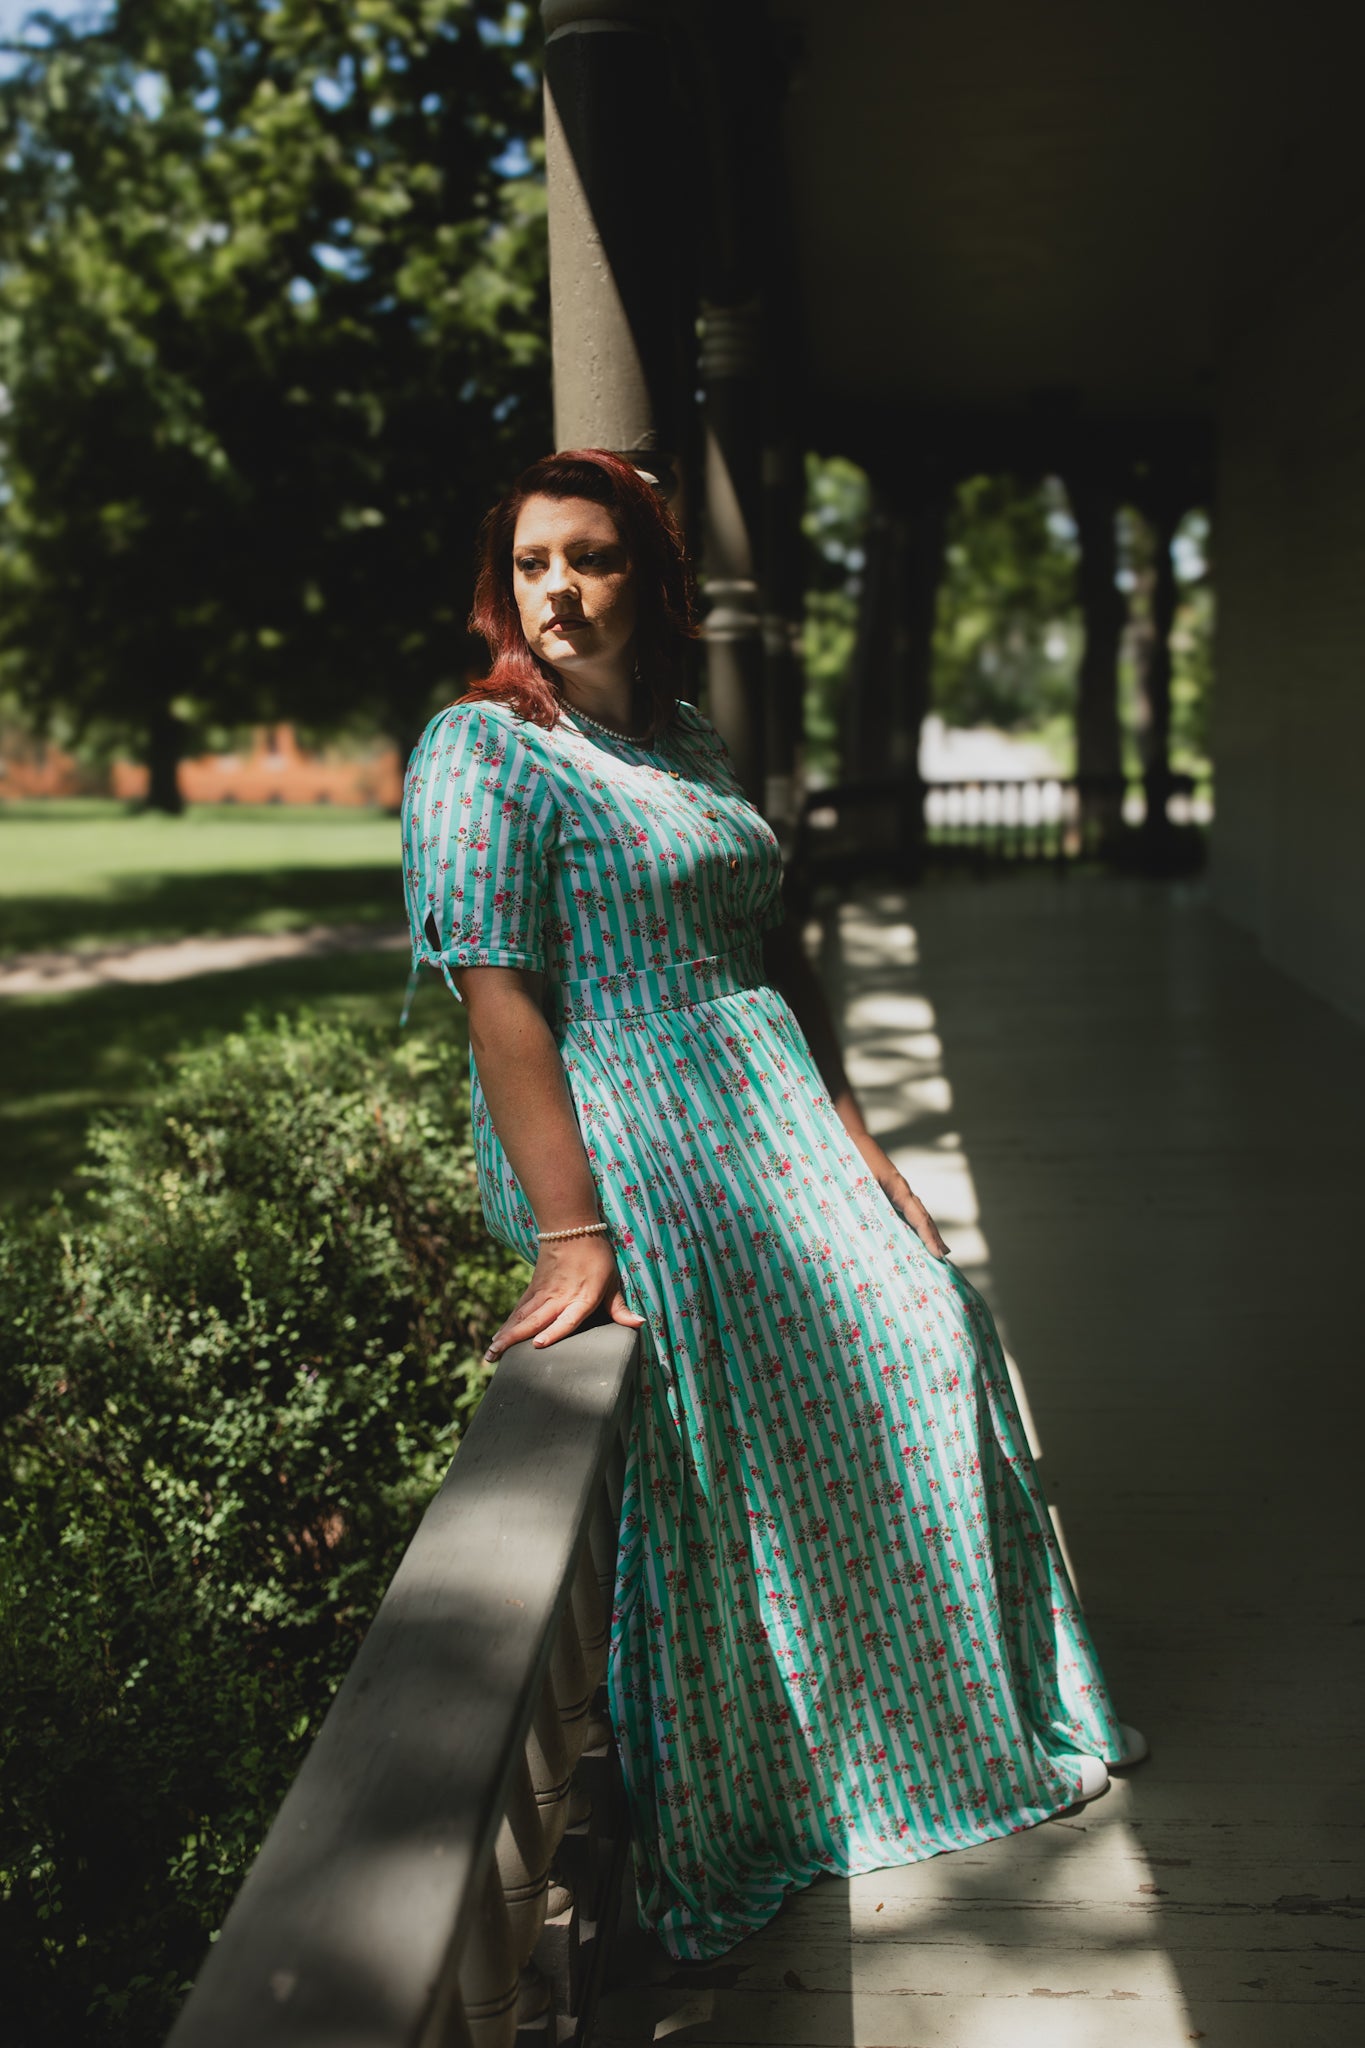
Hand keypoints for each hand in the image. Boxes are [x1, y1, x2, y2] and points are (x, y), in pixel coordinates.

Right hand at [483, 1234, 645, 1361]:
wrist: (571, 1225)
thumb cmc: (596, 1256)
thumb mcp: (613, 1281)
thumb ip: (619, 1308)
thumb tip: (640, 1324)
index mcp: (582, 1298)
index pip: (567, 1319)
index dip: (553, 1332)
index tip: (537, 1344)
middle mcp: (559, 1297)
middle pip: (535, 1320)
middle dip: (515, 1339)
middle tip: (495, 1357)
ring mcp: (543, 1292)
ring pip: (522, 1316)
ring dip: (506, 1334)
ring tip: (490, 1353)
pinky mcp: (534, 1288)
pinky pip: (519, 1309)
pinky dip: (507, 1323)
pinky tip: (498, 1336)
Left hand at [849, 1131, 951, 1260]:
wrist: (850, 1137)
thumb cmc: (854, 1159)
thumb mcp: (860, 1184)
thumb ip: (869, 1203)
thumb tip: (873, 1229)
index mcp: (898, 1189)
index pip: (919, 1218)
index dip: (929, 1237)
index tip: (939, 1254)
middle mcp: (902, 1189)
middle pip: (923, 1216)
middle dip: (934, 1236)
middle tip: (944, 1256)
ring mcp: (897, 1188)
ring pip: (916, 1212)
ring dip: (926, 1230)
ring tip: (935, 1247)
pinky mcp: (889, 1187)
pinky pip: (905, 1208)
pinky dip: (913, 1222)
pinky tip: (911, 1230)